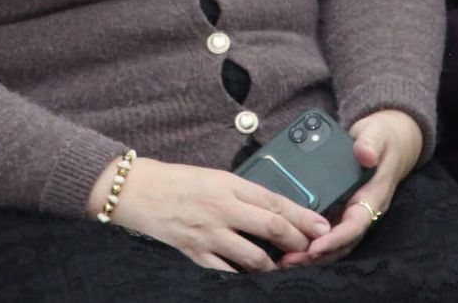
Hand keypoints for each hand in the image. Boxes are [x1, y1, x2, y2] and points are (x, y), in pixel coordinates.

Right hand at [98, 156, 330, 272]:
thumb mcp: (213, 177)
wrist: (135, 191)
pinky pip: (226, 274)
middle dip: (297, 242)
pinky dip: (242, 278)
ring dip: (274, 266)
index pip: (276, 201)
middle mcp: (222, 209)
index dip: (303, 216)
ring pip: (254, 257)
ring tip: (284, 267)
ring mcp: (208, 235)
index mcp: (229, 185)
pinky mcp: (193, 255)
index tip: (322, 226)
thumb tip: (272, 209)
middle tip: (312, 249)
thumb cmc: (176, 182)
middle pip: (272, 227)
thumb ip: (241, 193)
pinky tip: (253, 280)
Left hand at [280, 109, 422, 268]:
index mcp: (373, 197)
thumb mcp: (377, 135)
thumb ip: (370, 144)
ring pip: (333, 243)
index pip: (355, 225)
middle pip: (341, 243)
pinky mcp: (339, 211)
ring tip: (284, 261)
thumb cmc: (382, 139)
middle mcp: (362, 211)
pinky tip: (288, 246)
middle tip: (290, 261)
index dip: (335, 239)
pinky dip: (309, 243)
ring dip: (311, 255)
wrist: (385, 141)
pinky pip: (325, 233)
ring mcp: (350, 213)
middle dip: (317, 255)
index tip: (315, 247)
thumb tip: (365, 153)